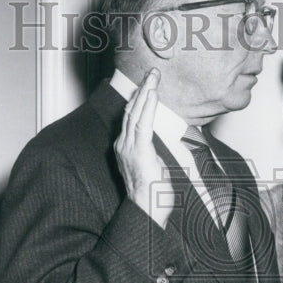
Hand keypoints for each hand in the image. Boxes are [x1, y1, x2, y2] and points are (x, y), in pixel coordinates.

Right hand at [114, 69, 171, 226]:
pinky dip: (147, 107)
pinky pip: (143, 124)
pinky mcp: (138, 151)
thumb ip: (152, 150)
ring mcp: (129, 147)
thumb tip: (158, 141)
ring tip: (153, 77)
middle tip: (151, 73)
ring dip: (145, 93)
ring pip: (135, 113)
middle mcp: (123, 145)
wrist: (146, 210)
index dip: (138, 100)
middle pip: (131, 111)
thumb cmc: (152, 193)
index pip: (130, 118)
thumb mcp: (153, 165)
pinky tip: (152, 94)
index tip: (146, 85)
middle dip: (141, 90)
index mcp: (125, 147)